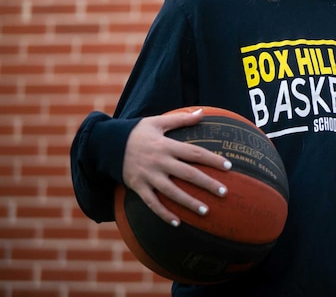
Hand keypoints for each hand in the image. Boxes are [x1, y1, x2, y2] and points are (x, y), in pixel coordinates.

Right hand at [122, 108, 230, 226]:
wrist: (106, 144)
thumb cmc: (137, 132)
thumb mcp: (158, 121)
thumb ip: (181, 119)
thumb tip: (202, 112)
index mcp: (166, 145)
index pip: (195, 153)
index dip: (212, 159)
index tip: (229, 166)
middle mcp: (159, 161)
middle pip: (187, 174)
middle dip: (207, 183)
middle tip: (224, 192)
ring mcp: (148, 176)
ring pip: (172, 192)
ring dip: (189, 202)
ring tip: (206, 211)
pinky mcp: (137, 187)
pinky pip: (152, 203)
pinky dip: (164, 214)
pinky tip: (177, 223)